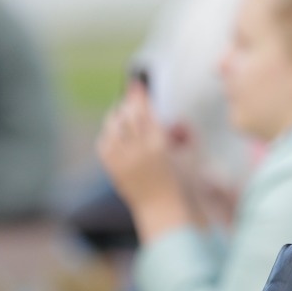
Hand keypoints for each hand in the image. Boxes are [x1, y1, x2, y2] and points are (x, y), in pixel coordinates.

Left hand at [97, 83, 188, 240]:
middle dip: (129, 100)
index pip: (145, 112)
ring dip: (118, 115)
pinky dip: (109, 133)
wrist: (162, 208)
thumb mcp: (187, 156)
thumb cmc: (180, 182)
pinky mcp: (112, 169)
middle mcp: (138, 151)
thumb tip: (176, 120)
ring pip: (114, 127)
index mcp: (159, 146)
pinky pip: (104, 142)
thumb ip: (183, 135)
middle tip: (131, 91)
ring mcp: (123, 160)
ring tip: (124, 111)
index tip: (137, 82)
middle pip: (128, 116)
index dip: (140, 96)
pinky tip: (115, 130)